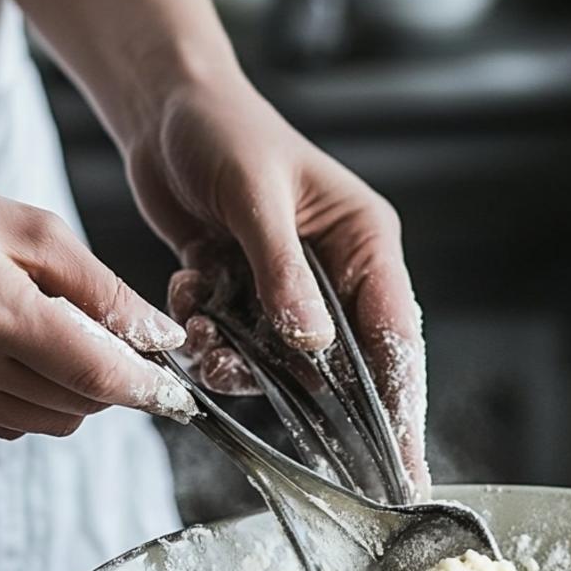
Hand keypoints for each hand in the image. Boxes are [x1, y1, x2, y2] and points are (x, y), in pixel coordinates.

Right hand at [0, 189, 189, 439]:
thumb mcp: (35, 234)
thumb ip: (104, 289)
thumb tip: (162, 336)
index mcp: (2, 316)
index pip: (98, 376)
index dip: (147, 387)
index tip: (176, 388)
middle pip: (81, 405)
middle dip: (114, 381)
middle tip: (115, 338)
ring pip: (52, 421)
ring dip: (78, 392)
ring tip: (65, 339)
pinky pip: (13, 423)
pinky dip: (39, 399)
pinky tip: (29, 356)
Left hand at [124, 71, 428, 492]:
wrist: (163, 108)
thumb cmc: (222, 130)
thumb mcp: (256, 196)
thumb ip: (284, 273)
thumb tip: (312, 344)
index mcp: (364, 242)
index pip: (395, 332)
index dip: (402, 401)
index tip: (408, 462)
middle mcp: (337, 271)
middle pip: (346, 362)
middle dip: (315, 397)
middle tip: (328, 461)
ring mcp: (293, 286)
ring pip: (283, 362)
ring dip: (242, 361)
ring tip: (207, 342)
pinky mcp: (249, 293)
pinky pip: (241, 345)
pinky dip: (211, 339)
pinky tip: (191, 299)